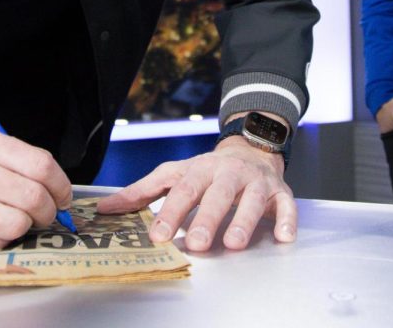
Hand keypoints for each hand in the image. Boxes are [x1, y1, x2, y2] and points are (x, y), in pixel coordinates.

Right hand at [0, 121, 72, 249]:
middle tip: (46, 213)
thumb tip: (56, 188)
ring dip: (25, 227)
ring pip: (15, 225)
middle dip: (49, 211)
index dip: (61, 184)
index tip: (64, 195)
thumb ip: (11, 159)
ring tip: (17, 220)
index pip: (39, 164)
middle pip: (32, 197)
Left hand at [95, 136, 295, 251]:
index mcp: (200, 169)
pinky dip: (287, 220)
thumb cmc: (207, 170)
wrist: (250, 149)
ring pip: (252, 199)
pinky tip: (284, 236)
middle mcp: (228, 173)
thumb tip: (106, 208)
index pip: (183, 191)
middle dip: (207, 218)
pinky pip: (286, 205)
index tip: (158, 235)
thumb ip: (142, 191)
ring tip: (233, 243)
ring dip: (244, 220)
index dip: (171, 213)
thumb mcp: (175, 174)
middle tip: (196, 243)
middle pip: (218, 194)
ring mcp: (256, 182)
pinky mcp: (280, 191)